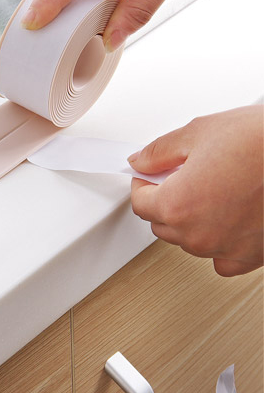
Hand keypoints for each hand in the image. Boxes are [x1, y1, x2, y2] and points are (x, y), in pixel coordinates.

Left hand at [128, 105, 262, 276]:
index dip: (144, 184)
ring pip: (190, 241)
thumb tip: (141, 160)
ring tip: (216, 190)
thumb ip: (159, 151)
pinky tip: (229, 219)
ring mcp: (226, 249)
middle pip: (162, 225)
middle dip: (167, 200)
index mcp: (177, 205)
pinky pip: (222, 259)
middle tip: (184, 176)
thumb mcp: (200, 132)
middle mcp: (199, 235)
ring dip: (193, 220)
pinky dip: (221, 242)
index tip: (151, 176)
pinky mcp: (253, 257)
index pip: (140, 204)